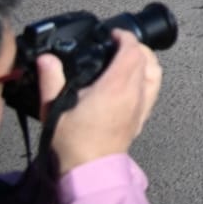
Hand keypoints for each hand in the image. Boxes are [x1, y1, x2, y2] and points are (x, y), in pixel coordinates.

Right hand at [38, 30, 162, 175]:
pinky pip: (154, 89)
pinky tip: (136, 80)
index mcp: (117, 85)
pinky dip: (150, 77)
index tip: (113, 34)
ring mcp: (142, 105)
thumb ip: (51, 79)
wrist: (88, 169)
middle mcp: (135, 92)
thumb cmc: (73, 141)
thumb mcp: (55, 107)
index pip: (132, 50)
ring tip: (129, 58)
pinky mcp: (142, 117)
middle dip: (135, 46)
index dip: (125, 37)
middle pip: (146, 58)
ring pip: (156, 72)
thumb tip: (47, 59)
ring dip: (146, 60)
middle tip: (118, 44)